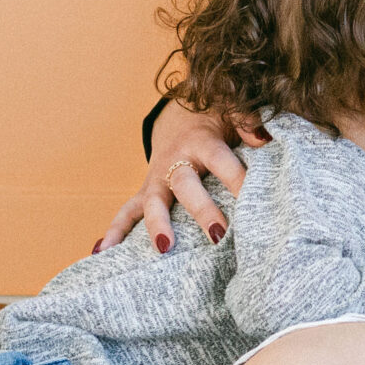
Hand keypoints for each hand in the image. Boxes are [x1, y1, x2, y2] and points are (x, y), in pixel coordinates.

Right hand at [98, 101, 265, 254]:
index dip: (237, 179)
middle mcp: (176, 160)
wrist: (181, 118)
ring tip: (163, 249)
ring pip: (153, 201)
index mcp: (202, 141)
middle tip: (218, 235)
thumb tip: (263, 137)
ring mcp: (157, 178)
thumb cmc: (215, 120)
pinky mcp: (145, 191)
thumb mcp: (232, 111)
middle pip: (186, 184)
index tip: (252, 200)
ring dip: (157, 225)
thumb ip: (247, 122)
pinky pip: (126, 212)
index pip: (222, 161)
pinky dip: (114, 231)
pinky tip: (102, 252)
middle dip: (201, 210)